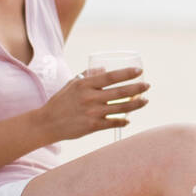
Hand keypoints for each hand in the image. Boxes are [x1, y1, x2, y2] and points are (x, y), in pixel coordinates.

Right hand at [35, 66, 149, 140]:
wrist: (47, 123)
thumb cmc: (60, 102)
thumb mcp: (72, 84)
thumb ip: (88, 76)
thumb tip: (104, 68)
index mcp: (85, 84)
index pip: (111, 77)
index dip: (127, 74)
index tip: (139, 71)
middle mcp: (90, 98)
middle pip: (120, 92)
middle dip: (137, 89)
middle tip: (147, 86)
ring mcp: (92, 113)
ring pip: (121, 108)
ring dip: (136, 105)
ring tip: (145, 101)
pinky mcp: (93, 126)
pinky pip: (113, 123)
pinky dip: (123, 121)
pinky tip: (129, 120)